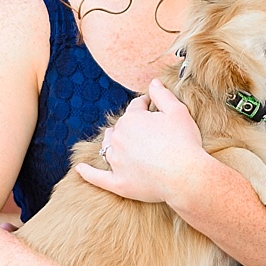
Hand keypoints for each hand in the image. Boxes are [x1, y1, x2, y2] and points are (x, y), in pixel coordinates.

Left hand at [75, 80, 213, 206]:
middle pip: (121, 128)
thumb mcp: (178, 112)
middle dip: (130, 126)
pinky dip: (88, 173)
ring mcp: (116, 161)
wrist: (185, 176)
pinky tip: (80, 169)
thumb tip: (153, 82)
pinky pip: (97, 177)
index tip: (150, 106)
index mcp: (132, 119)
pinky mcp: (118, 183)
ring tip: (115, 141)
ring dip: (111, 143)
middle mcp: (119, 138)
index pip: (136, 108)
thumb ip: (163, 95)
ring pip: (108, 148)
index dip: (145, 105)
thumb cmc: (184, 142)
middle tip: (144, 130)